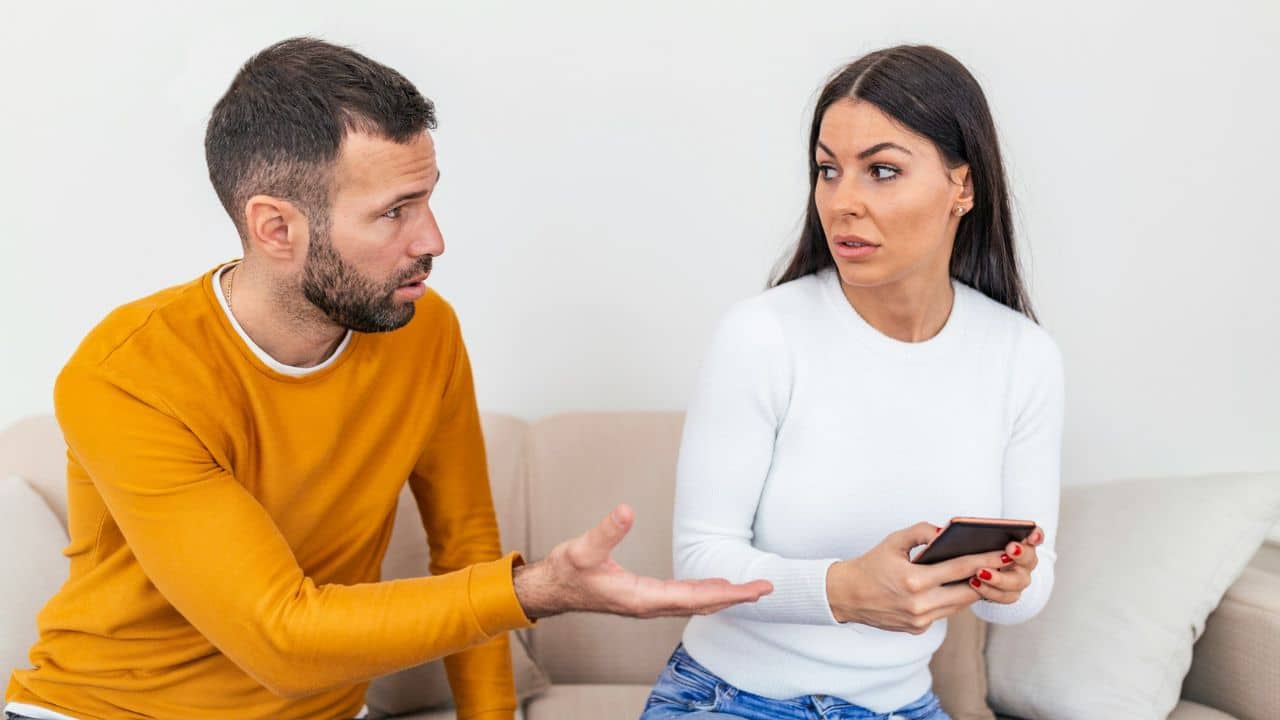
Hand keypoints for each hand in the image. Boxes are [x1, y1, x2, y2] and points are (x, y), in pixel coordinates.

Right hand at [512, 504, 773, 619]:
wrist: (550, 590)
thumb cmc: (566, 571)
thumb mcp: (584, 548)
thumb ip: (607, 531)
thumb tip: (627, 510)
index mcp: (641, 598)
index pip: (694, 597)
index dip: (727, 592)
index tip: (753, 589)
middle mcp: (649, 605)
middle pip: (701, 603)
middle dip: (735, 597)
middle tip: (766, 589)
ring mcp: (647, 604)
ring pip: (694, 604)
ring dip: (723, 597)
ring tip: (749, 590)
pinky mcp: (643, 599)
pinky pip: (683, 600)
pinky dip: (705, 595)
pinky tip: (714, 589)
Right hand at [826, 521, 1008, 633]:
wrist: (846, 596)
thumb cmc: (870, 565)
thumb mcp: (893, 541)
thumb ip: (921, 532)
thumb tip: (945, 531)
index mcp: (913, 580)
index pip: (960, 569)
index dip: (986, 561)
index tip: (1005, 554)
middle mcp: (919, 604)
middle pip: (967, 592)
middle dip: (987, 578)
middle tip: (1005, 566)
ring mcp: (919, 620)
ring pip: (958, 606)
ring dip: (972, 591)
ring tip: (988, 576)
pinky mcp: (918, 629)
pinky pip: (944, 613)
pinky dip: (953, 601)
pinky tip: (960, 589)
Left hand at [967, 526, 1043, 603]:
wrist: (966, 571)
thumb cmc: (974, 548)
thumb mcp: (977, 538)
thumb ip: (982, 534)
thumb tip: (974, 530)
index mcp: (1022, 543)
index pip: (1035, 536)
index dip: (1036, 535)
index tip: (1032, 534)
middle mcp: (1025, 562)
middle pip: (1029, 559)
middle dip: (1021, 553)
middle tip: (1010, 548)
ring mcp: (1019, 579)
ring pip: (1017, 581)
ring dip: (1000, 577)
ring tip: (980, 572)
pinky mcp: (1010, 594)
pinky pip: (1004, 596)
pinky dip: (989, 590)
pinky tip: (974, 582)